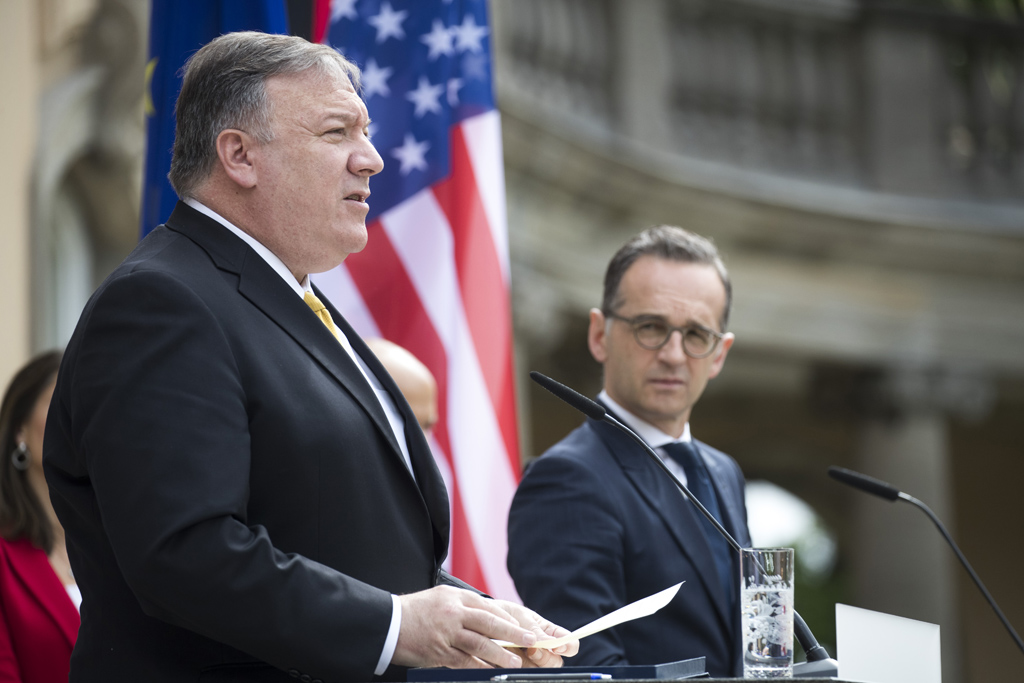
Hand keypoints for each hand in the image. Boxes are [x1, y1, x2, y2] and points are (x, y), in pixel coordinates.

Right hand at [394, 586, 537, 668]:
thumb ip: (465, 607)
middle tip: (531, 641)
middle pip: (490, 623)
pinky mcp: (438, 651)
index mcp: (457, 597)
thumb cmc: (416, 612)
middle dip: (514, 633)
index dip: (510, 620)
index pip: (490, 608)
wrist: (388, 623)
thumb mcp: (442, 599)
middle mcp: (454, 612)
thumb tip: (491, 619)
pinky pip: (464, 661)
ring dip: (500, 654)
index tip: (525, 628)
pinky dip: (479, 667)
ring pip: (479, 643)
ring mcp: (446, 632)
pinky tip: (491, 672)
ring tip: (515, 662)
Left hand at [493, 601, 578, 667]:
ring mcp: (528, 662)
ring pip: (536, 670)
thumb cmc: (505, 615)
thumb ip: (535, 631)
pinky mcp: (513, 670)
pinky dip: (511, 665)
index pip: (570, 644)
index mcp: (550, 634)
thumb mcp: (521, 618)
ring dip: (526, 661)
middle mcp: (543, 650)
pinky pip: (517, 673)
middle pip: (555, 663)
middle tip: (531, 649)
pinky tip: (503, 656)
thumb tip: (551, 643)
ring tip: (511, 647)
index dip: (569, 647)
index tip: (558, 646)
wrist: (481, 619)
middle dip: (545, 657)